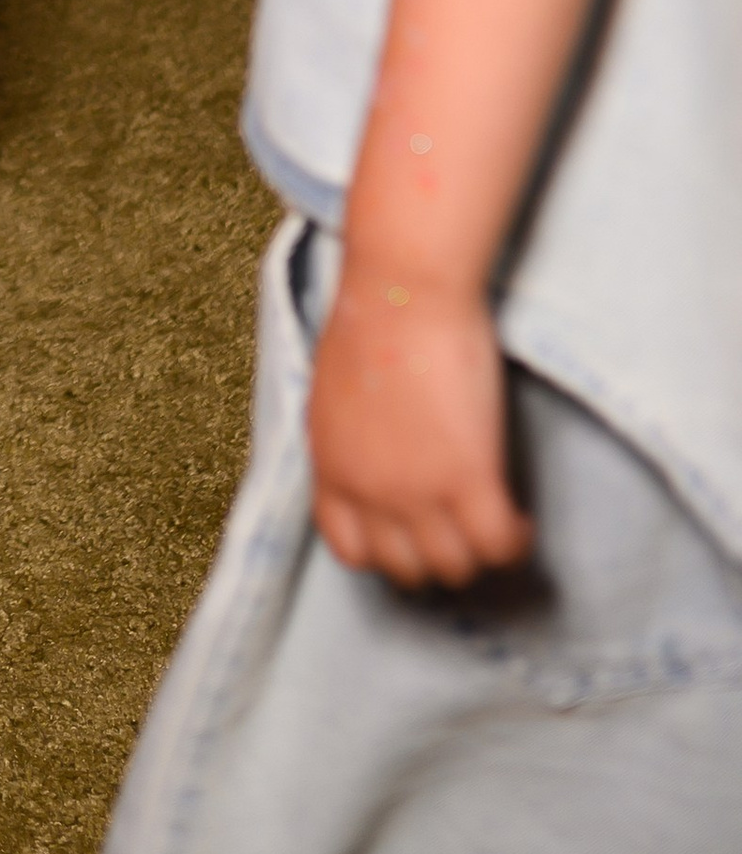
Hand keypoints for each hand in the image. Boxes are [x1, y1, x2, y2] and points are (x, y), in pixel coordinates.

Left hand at [305, 263, 532, 586]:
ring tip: (497, 527)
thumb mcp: (337, 391)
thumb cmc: (373, 316)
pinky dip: (516, 543)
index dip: (385, 552)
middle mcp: (369, 489)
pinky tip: (522, 521)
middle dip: (436, 556)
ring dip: (478, 554)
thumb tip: (373, 455)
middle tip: (464, 531)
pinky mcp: (469, 477)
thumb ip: (352, 437)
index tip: (413, 536)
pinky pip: (499, 545)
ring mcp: (417, 490)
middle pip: (407, 568)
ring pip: (456, 566)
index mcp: (330, 465)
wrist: (405, 286)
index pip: (350, 548)